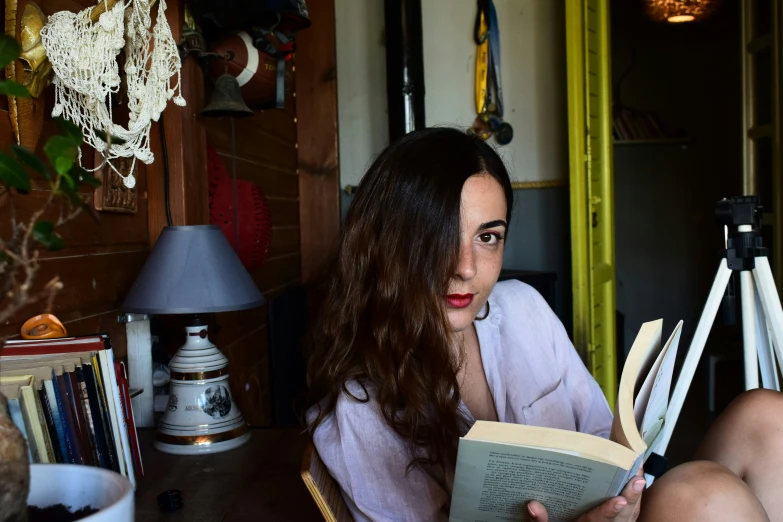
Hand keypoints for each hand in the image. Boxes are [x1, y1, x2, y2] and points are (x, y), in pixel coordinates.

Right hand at [527, 467, 644, 521]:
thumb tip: (532, 504)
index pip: (599, 520)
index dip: (610, 511)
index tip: (619, 500)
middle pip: (623, 517)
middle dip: (632, 497)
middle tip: (638, 478)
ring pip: (631, 515)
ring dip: (637, 496)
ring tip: (639, 472)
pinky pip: (631, 515)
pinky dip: (635, 500)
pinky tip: (635, 481)